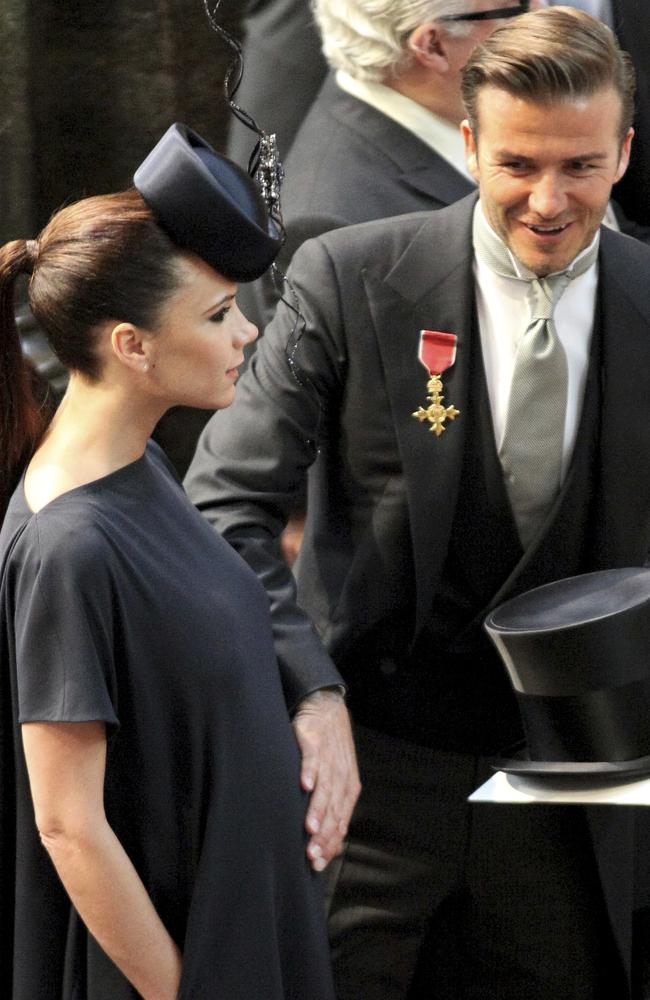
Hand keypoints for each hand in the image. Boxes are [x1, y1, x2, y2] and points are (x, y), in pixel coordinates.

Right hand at [292, 690, 360, 870]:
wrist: (326, 707)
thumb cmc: (329, 748)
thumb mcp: (335, 777)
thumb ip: (332, 805)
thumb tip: (328, 841)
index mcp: (348, 787)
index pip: (341, 821)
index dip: (330, 843)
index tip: (317, 864)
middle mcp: (341, 775)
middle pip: (334, 809)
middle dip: (323, 834)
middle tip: (311, 855)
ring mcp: (329, 758)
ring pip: (326, 787)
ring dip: (318, 808)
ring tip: (309, 828)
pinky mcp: (314, 741)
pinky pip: (313, 758)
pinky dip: (310, 771)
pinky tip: (304, 785)